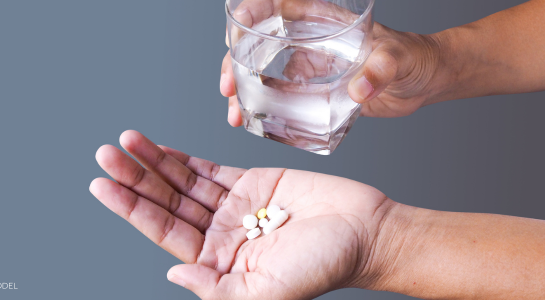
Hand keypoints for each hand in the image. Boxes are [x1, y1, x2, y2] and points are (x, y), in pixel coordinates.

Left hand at [90, 130, 394, 298]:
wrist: (364, 231)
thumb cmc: (325, 265)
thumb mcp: (269, 292)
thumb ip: (218, 289)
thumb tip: (174, 273)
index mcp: (219, 262)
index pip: (164, 231)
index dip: (131, 208)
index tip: (103, 185)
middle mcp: (221, 234)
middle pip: (168, 203)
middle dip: (136, 178)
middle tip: (106, 153)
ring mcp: (234, 206)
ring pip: (184, 182)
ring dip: (155, 162)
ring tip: (126, 141)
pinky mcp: (252, 183)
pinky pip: (209, 169)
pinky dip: (184, 158)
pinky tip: (162, 149)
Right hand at [220, 0, 443, 124]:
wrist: (424, 82)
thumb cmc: (415, 57)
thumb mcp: (399, 58)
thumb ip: (382, 69)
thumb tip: (359, 89)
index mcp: (326, 21)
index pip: (280, 7)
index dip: (252, 12)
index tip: (235, 30)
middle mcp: (312, 41)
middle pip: (260, 42)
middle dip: (236, 61)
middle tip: (228, 87)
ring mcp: (311, 66)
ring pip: (264, 72)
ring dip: (243, 90)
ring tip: (235, 113)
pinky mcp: (315, 90)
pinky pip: (282, 97)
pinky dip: (264, 108)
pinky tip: (252, 121)